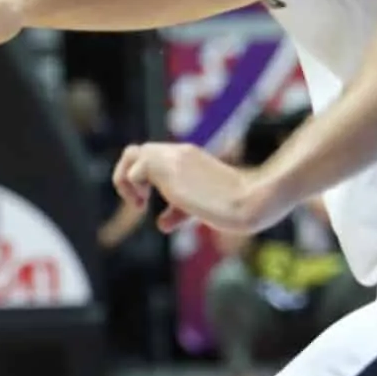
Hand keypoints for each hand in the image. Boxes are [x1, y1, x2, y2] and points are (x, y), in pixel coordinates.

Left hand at [113, 141, 292, 235]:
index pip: (153, 156)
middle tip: (139, 202)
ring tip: (139, 203)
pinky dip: (133, 188)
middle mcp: (179, 153)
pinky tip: (145, 206)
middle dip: (127, 177)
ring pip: (132, 154)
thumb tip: (161, 224)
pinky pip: (135, 172)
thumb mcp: (200, 208)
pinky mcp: (171, 172)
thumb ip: (179, 211)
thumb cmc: (233, 208)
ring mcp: (175, 160)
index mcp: (188, 157)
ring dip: (126, 180)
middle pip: (136, 151)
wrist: (250, 202)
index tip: (147, 201)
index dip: (143, 178)